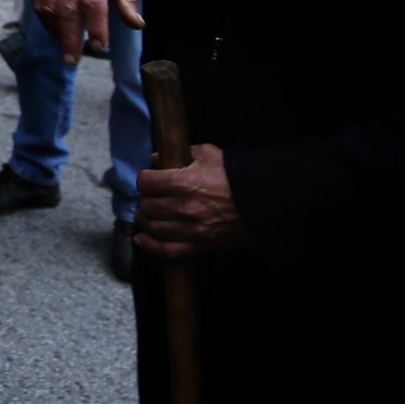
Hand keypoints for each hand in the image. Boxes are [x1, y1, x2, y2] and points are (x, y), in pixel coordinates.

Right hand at [27, 0, 144, 65]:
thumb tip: (137, 24)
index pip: (93, 0)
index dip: (95, 25)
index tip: (98, 45)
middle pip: (67, 9)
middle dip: (70, 38)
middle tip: (74, 59)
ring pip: (49, 8)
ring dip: (57, 33)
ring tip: (67, 49)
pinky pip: (38, 3)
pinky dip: (47, 23)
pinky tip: (57, 33)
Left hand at [134, 144, 245, 258]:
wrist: (263, 204)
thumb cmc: (234, 177)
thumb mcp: (208, 155)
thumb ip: (180, 153)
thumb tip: (155, 158)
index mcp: (182, 183)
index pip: (145, 182)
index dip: (146, 180)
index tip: (150, 180)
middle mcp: (182, 207)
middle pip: (146, 206)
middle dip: (146, 200)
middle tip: (152, 197)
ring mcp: (189, 229)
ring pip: (153, 227)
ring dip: (147, 220)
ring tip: (150, 214)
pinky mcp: (198, 246)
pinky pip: (166, 250)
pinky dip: (150, 246)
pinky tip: (141, 239)